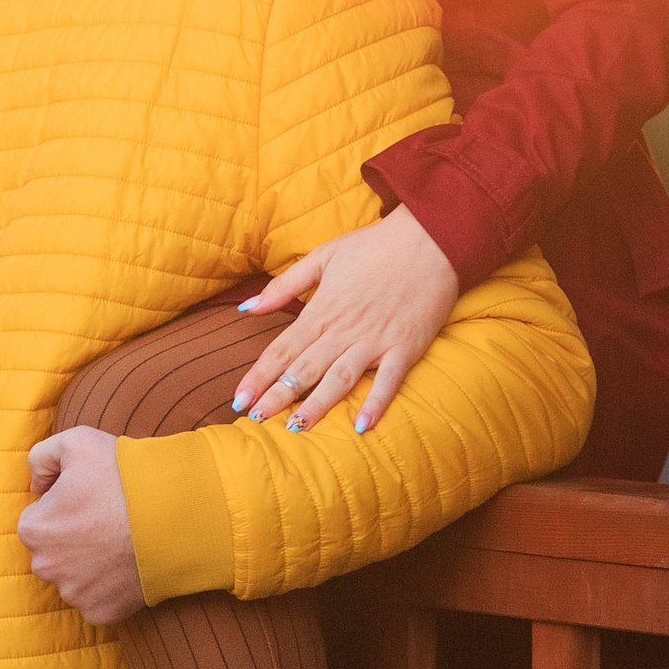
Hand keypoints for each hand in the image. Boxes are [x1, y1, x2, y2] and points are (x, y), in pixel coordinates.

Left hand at [19, 425, 145, 624]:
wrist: (173, 514)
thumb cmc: (121, 475)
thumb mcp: (74, 441)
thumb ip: (40, 457)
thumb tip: (36, 486)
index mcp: (33, 529)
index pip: (38, 517)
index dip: (62, 505)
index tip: (88, 498)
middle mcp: (45, 567)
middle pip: (52, 550)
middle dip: (70, 537)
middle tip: (103, 519)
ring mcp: (74, 594)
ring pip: (73, 576)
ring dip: (88, 563)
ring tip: (117, 541)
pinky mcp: (100, 613)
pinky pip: (96, 599)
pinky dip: (108, 586)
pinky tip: (125, 564)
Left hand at [233, 206, 458, 433]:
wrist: (429, 240)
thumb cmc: (373, 247)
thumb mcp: (322, 257)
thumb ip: (284, 285)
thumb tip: (247, 307)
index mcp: (321, 310)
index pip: (281, 350)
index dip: (258, 376)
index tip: (238, 399)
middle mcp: (343, 330)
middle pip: (303, 370)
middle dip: (276, 397)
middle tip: (253, 420)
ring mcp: (375, 341)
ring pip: (339, 379)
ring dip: (316, 405)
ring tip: (295, 428)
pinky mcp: (405, 347)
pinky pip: (388, 381)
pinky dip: (375, 403)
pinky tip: (361, 426)